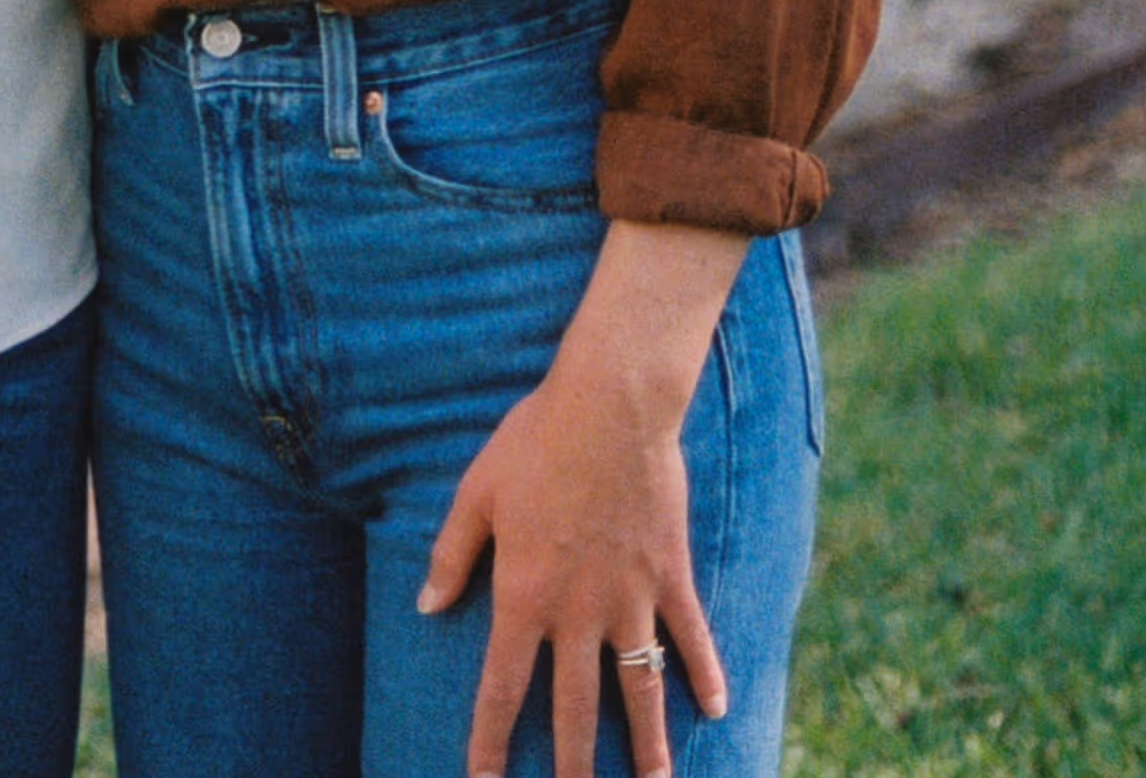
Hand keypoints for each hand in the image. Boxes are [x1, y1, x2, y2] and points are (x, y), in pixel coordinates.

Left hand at [419, 356, 723, 775]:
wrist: (609, 404)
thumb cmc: (534, 440)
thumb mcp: (477, 492)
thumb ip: (452, 555)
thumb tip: (426, 606)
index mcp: (524, 595)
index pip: (503, 687)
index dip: (491, 741)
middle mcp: (579, 612)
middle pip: (576, 709)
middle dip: (573, 767)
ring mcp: (631, 598)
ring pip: (640, 690)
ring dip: (648, 744)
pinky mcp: (670, 575)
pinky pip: (692, 636)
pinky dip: (707, 673)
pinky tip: (719, 709)